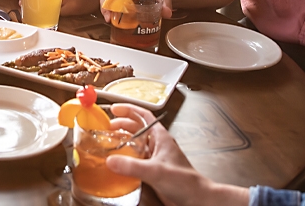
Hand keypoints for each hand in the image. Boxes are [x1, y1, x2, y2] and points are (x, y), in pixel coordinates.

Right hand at [104, 104, 248, 205]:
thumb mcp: (156, 171)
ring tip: (110, 141)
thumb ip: (132, 166)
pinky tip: (118, 162)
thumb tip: (111, 160)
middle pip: (137, 128)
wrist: (197, 199)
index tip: (115, 108)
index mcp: (160, 137)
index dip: (129, 109)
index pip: (144, 115)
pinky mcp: (153, 170)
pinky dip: (126, 157)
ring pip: (136, 143)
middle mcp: (157, 145)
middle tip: (107, 126)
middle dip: (122, 124)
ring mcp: (155, 158)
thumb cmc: (185, 181)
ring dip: (123, 140)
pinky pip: (136, 159)